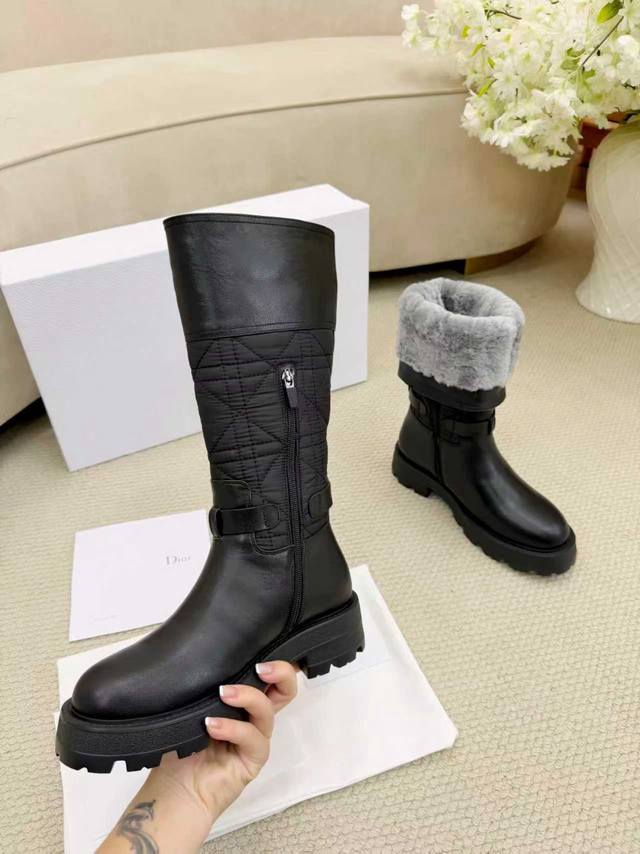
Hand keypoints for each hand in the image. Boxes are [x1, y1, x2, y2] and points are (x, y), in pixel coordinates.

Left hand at [147, 661, 298, 821]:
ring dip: (247, 697)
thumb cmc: (181, 748)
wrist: (175, 792)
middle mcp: (254, 718)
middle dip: (281, 671)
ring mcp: (255, 738)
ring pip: (267, 710)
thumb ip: (202, 689)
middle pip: (285, 690)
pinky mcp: (253, 759)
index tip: (269, 643)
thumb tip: (199, 658)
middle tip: (261, 666)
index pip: (269, 677)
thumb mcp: (190, 711)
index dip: (278, 661)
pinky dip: (233, 728)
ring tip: (223, 693)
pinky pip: (251, 738)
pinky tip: (212, 725)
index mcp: (243, 702)